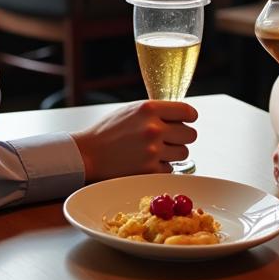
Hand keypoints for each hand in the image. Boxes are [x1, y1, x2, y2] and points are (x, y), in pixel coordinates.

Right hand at [72, 100, 197, 180]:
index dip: (190, 117)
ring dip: (173, 153)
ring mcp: (152, 151)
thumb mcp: (132, 110)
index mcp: (149, 108)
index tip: (188, 120)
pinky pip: (170, 169)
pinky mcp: (149, 171)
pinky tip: (147, 162)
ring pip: (183, 153)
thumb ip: (157, 111)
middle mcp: (153, 128)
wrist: (88, 154)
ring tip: (156, 150)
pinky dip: (162, 167)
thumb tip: (183, 115)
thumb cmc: (109, 130)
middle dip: (182, 136)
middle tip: (170, 138)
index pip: (187, 111)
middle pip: (190, 134)